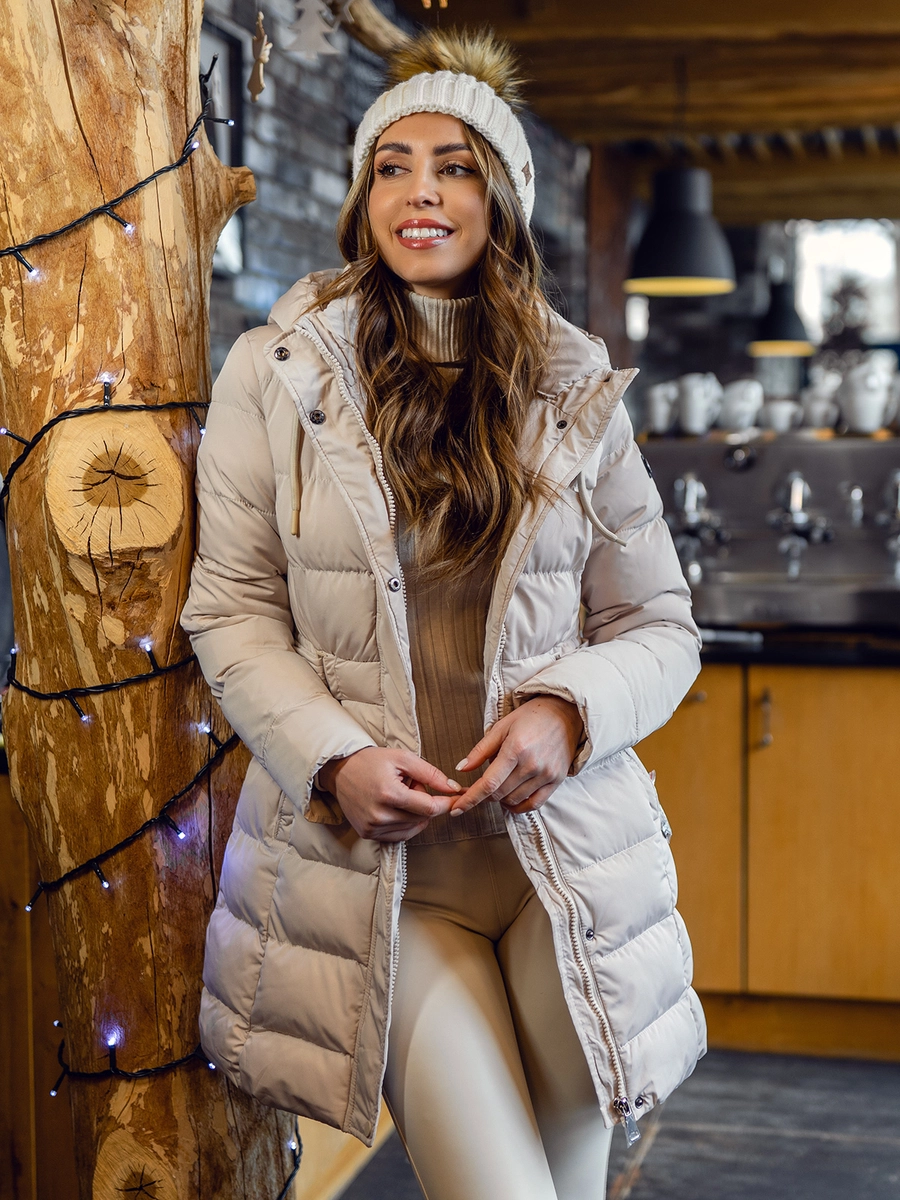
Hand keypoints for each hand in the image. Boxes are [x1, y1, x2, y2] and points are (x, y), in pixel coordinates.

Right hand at [318, 747, 461, 841]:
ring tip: (400, 794)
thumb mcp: (403, 758)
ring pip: (412, 827)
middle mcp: (380, 815)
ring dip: (414, 813)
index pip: (429, 808)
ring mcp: (372, 827)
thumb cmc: (372, 762)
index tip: (456, 797)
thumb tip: (453, 788)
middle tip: (411, 785)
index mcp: (389, 794)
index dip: (446, 803)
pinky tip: (398, 808)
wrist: (341, 771)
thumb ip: (431, 774)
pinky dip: (406, 824)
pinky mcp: (368, 834)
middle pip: (422, 818)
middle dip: (425, 802)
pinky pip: (400, 835)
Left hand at [449, 696, 582, 816]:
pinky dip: (518, 806)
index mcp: (515, 749)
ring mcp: (546, 774)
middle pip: (499, 794)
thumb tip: (461, 769)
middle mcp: (532, 765)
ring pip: (514, 800)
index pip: (488, 783)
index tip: (457, 808)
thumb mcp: (502, 727)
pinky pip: (534, 804)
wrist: (566, 713)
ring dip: (500, 799)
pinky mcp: (556, 781)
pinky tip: (510, 799)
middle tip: (478, 788)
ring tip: (498, 785)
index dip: (470, 799)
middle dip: (483, 795)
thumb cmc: (532, 716)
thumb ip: (481, 750)